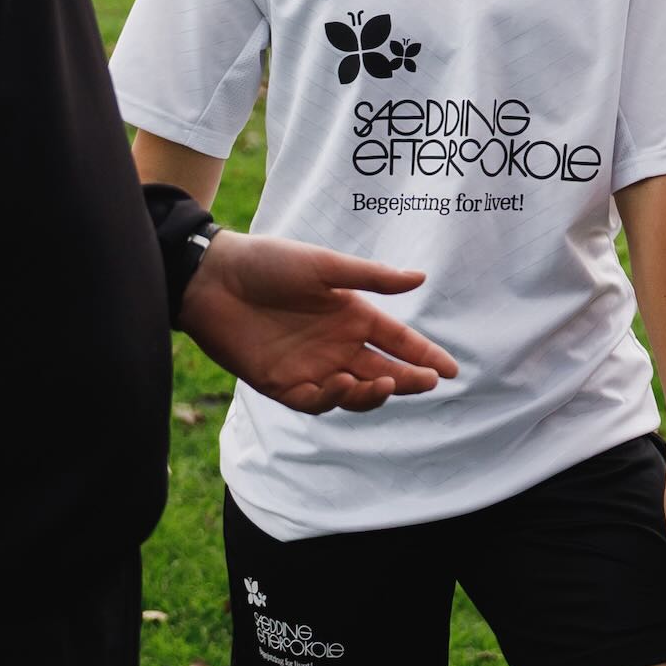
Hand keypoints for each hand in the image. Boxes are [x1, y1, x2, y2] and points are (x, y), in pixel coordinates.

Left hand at [179, 229, 458, 414]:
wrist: (214, 279)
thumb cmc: (270, 263)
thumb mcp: (324, 265)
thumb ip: (371, 278)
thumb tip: (420, 277)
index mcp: (352, 315)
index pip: (398, 341)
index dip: (425, 355)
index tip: (452, 371)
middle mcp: (337, 344)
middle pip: (383, 371)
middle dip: (408, 380)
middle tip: (427, 382)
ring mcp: (311, 367)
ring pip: (355, 393)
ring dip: (372, 393)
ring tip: (382, 383)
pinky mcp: (282, 384)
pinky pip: (315, 402)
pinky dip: (332, 399)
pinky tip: (340, 384)